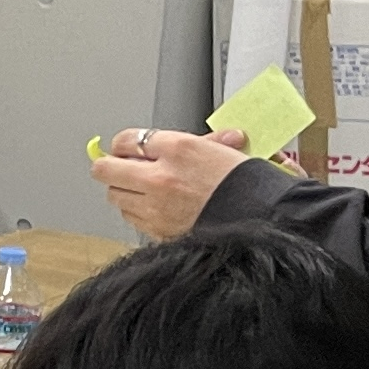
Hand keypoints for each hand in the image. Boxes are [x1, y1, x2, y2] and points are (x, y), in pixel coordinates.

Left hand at [93, 126, 250, 242]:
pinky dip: (136, 211)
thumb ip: (194, 142)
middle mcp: (161, 176)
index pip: (125, 139)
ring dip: (123, 190)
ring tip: (142, 188)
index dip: (123, 144)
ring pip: (114, 195)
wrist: (263, 219)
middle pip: (105, 169)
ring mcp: (156, 206)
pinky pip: (130, 218)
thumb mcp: (222, 150)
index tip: (126, 148)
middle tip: (119, 167)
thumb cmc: (246, 183)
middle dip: (110, 167)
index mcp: (179, 148)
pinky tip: (153, 207)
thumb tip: (171, 139)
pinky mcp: (159, 229)